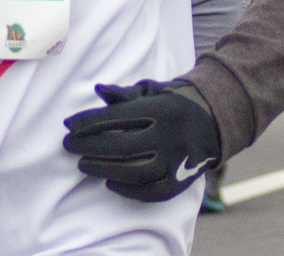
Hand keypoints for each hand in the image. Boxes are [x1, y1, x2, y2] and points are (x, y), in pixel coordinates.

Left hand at [62, 79, 221, 202]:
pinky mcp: (182, 182)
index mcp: (163, 109)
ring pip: (136, 172)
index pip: (118, 117)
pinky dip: (128, 191)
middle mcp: (172, 136)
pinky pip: (152, 192)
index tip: (68, 125)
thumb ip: (125, 93)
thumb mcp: (152, 92)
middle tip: (68, 146)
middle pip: (123, 146)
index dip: (89, 122)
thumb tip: (98, 90)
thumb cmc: (172, 104)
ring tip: (82, 164)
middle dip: (90, 146)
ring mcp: (179, 162)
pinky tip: (109, 183)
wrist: (214, 121)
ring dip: (104, 170)